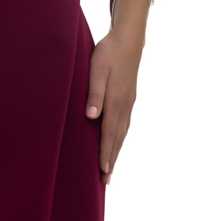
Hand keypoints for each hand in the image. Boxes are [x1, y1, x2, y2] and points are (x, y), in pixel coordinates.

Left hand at [86, 26, 143, 184]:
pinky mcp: (129, 98)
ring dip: (116, 151)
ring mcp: (129, 102)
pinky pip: (125, 124)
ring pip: (123, 132)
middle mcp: (125, 104)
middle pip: (118, 137)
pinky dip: (120, 138)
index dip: (105, 152)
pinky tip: (116, 143)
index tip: (103, 170)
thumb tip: (92, 116)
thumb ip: (95, 92)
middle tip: (106, 180)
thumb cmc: (109, 51)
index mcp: (116, 99)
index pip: (109, 131)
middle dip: (111, 159)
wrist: (129, 39)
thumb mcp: (97, 68)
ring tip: (110, 168)